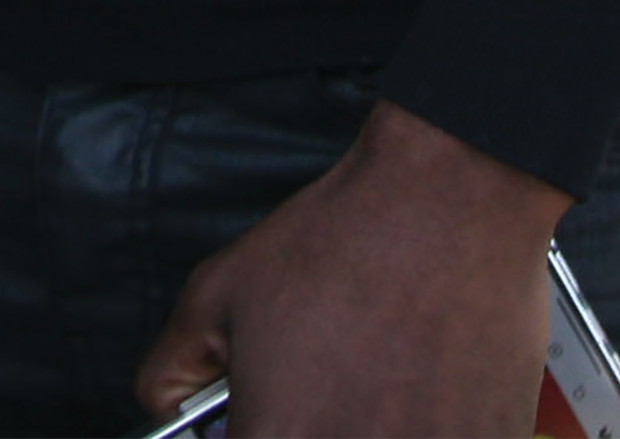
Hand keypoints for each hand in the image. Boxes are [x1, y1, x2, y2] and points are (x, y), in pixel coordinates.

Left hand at [133, 98, 566, 438]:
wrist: (450, 204)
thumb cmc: (340, 243)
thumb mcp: (214, 294)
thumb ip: (172, 370)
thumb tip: (169, 406)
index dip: (246, 432)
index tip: (254, 418)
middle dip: (305, 423)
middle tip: (320, 394)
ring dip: (366, 424)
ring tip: (375, 384)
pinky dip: (423, 423)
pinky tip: (421, 388)